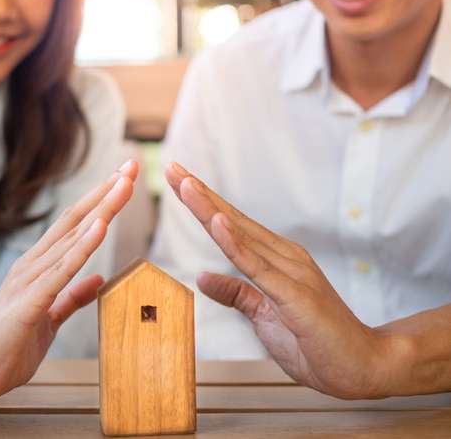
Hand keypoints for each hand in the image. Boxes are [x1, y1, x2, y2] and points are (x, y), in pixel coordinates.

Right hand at [0, 160, 138, 400]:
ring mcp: (29, 279)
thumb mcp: (51, 315)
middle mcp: (34, 264)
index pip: (75, 225)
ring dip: (101, 209)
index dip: (101, 200)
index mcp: (40, 266)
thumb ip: (72, 295)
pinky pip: (60, 271)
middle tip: (131, 165)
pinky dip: (82, 247)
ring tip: (124, 184)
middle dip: (105, 191)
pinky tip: (100, 226)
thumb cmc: (10, 344)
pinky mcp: (28, 302)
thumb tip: (98, 277)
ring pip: (72, 237)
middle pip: (76, 219)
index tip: (125, 179)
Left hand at [164, 161, 393, 398]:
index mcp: (275, 260)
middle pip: (231, 220)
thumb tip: (202, 278)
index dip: (202, 202)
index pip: (231, 225)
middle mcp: (283, 257)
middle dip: (199, 193)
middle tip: (172, 167)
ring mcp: (291, 272)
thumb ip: (236, 294)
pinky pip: (258, 267)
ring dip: (211, 208)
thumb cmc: (316, 342)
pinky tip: (218, 222)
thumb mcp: (263, 316)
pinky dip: (235, 244)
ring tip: (185, 183)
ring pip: (241, 235)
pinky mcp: (296, 294)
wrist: (361, 366)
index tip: (177, 179)